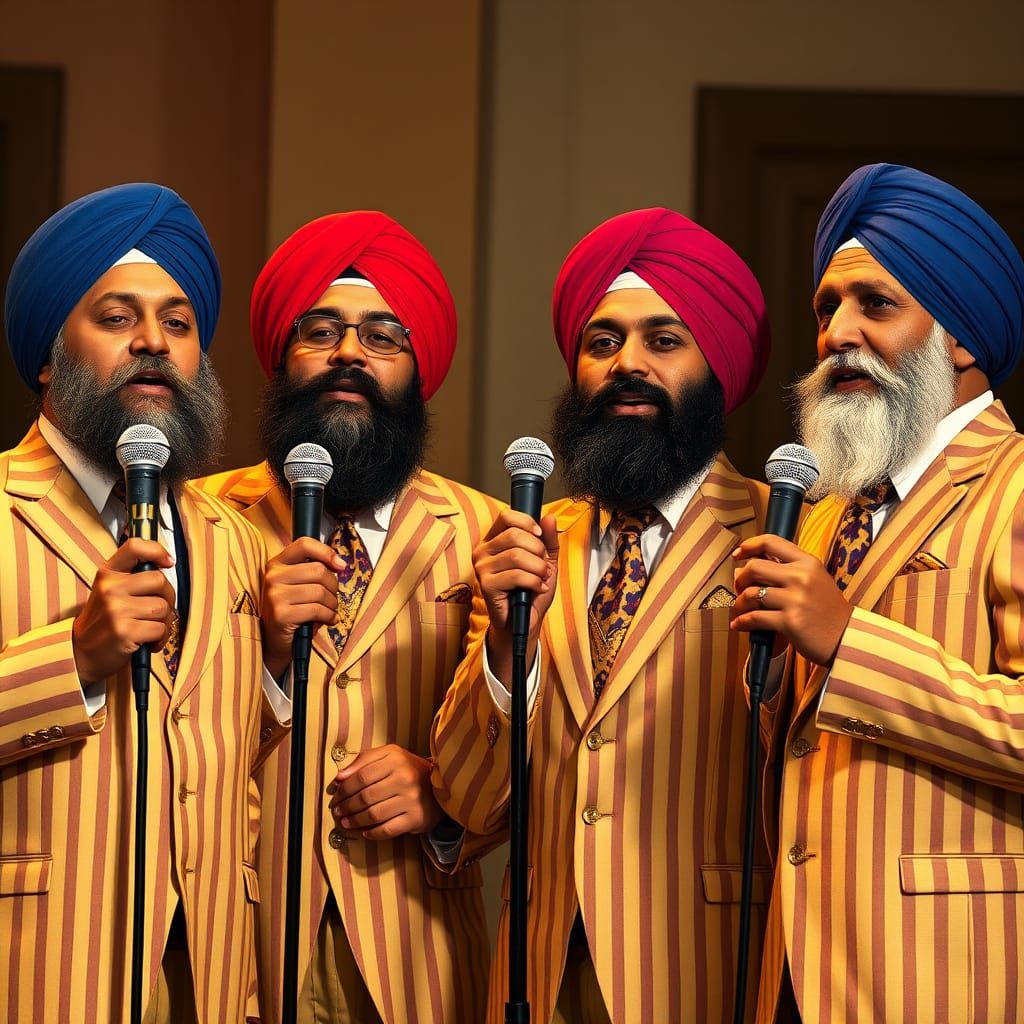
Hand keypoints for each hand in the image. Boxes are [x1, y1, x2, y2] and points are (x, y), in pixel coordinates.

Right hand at [73, 538, 175, 682]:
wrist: (82, 652)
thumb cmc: (104, 621)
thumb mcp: (111, 591)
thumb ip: (132, 577)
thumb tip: (166, 564)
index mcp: (108, 573)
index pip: (135, 547)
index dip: (157, 551)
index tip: (168, 562)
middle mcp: (110, 588)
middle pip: (160, 581)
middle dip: (168, 597)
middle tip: (159, 609)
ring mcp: (116, 610)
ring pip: (163, 608)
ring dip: (165, 621)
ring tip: (150, 627)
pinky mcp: (124, 631)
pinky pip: (160, 629)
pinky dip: (160, 638)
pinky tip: (148, 641)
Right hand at [260, 537, 344, 677]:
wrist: (275, 640)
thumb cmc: (292, 609)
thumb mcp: (299, 584)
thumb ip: (314, 570)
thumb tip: (340, 564)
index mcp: (277, 564)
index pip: (304, 545)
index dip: (327, 552)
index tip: (340, 565)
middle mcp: (273, 576)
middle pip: (319, 570)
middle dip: (333, 586)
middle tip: (332, 598)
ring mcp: (275, 595)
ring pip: (320, 592)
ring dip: (332, 604)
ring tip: (329, 610)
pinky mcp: (281, 614)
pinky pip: (317, 610)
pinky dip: (329, 616)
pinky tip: (328, 620)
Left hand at [327, 744, 443, 839]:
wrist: (441, 784)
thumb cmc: (408, 769)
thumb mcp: (389, 755)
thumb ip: (364, 761)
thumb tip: (339, 778)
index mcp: (395, 759)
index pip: (361, 776)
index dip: (344, 788)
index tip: (334, 796)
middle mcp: (405, 778)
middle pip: (365, 797)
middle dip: (346, 806)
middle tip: (337, 811)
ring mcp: (411, 800)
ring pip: (374, 815)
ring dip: (355, 821)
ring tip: (346, 822)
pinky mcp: (416, 818)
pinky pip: (387, 830)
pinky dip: (372, 833)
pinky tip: (364, 832)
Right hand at [473, 509, 558, 680]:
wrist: (525, 620)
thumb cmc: (531, 590)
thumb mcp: (545, 560)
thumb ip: (548, 539)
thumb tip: (549, 518)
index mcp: (494, 540)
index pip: (506, 517)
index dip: (527, 523)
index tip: (539, 536)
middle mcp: (483, 551)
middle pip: (515, 535)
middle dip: (538, 551)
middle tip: (543, 566)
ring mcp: (482, 568)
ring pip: (517, 555)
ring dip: (538, 568)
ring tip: (541, 578)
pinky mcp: (487, 585)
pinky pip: (516, 575)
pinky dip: (533, 582)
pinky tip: (536, 588)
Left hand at [731, 534, 853, 665]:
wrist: (846, 638)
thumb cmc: (825, 609)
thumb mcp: (814, 579)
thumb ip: (786, 569)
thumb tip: (745, 567)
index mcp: (807, 562)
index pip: (771, 542)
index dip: (749, 545)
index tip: (738, 554)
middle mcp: (801, 577)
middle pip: (754, 567)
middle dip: (740, 579)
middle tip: (740, 589)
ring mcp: (796, 599)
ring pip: (751, 593)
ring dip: (739, 604)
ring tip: (740, 610)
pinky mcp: (790, 621)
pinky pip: (755, 618)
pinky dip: (742, 621)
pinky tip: (739, 624)